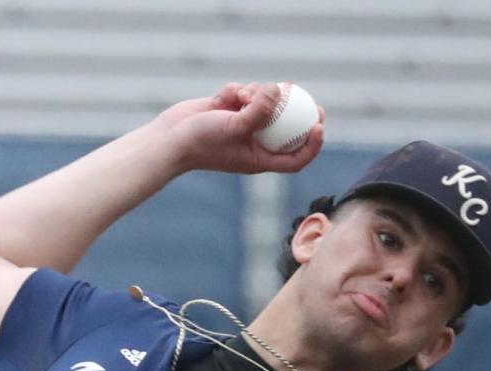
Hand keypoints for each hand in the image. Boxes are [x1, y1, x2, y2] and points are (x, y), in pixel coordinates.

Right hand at [155, 82, 324, 175]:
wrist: (171, 138)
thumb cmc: (201, 141)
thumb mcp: (233, 127)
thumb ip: (259, 111)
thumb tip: (278, 90)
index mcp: (259, 159)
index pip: (294, 159)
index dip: (311, 146)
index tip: (319, 127)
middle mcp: (254, 144)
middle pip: (286, 130)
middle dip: (299, 115)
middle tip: (313, 102)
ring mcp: (243, 126)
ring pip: (265, 105)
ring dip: (258, 94)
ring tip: (243, 96)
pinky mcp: (231, 110)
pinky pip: (245, 94)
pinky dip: (238, 90)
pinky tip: (225, 95)